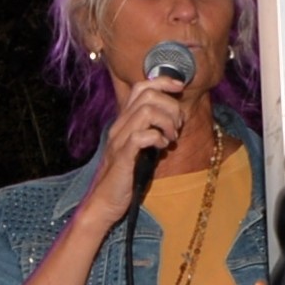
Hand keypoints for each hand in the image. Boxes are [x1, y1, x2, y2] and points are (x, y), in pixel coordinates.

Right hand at [77, 63, 201, 229]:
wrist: (104, 202)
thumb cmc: (125, 177)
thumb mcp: (140, 148)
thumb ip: (151, 131)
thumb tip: (174, 121)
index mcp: (124, 121)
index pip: (142, 87)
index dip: (164, 82)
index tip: (180, 88)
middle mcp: (120, 126)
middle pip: (148, 95)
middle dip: (171, 106)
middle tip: (177, 127)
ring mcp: (119, 140)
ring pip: (147, 111)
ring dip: (167, 122)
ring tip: (171, 138)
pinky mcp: (123, 157)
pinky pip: (142, 136)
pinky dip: (158, 138)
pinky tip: (162, 148)